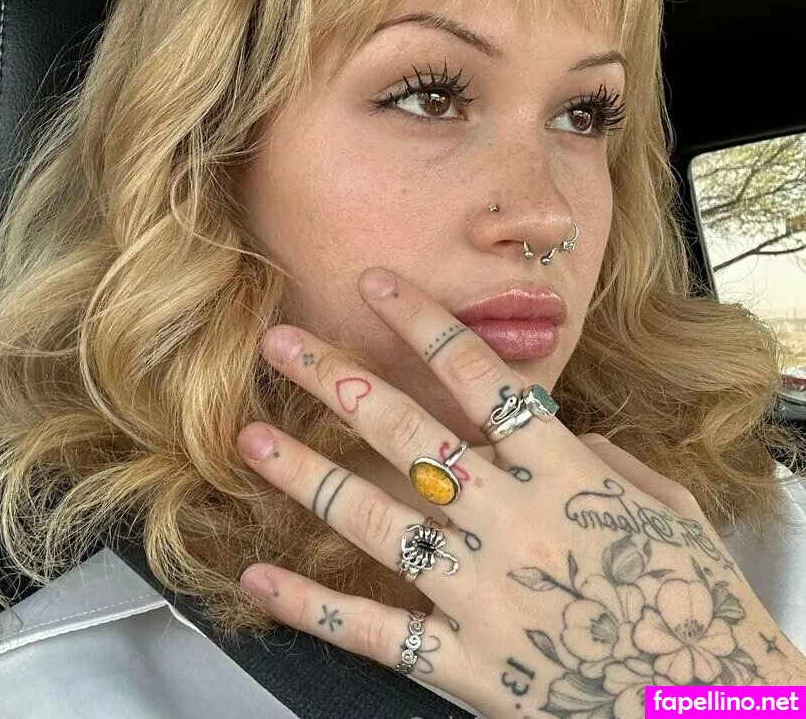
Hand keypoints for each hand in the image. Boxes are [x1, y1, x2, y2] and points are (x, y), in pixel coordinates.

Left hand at [237, 268, 804, 717]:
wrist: (709, 705)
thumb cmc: (696, 602)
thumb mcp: (666, 506)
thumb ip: (597, 458)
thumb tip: (547, 430)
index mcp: (566, 474)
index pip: (479, 377)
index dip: (423, 323)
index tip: (378, 285)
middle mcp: (513, 522)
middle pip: (408, 433)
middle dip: (339, 381)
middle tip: (285, 344)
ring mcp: (481, 594)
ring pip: (374, 518)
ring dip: (306, 473)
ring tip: (252, 438)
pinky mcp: (463, 664)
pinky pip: (372, 630)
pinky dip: (311, 605)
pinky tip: (261, 579)